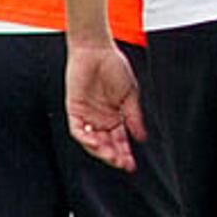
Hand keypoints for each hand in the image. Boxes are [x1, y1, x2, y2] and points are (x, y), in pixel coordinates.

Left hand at [66, 41, 145, 170]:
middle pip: (106, 144)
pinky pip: (78, 131)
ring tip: (112, 157)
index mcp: (115, 116)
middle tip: (124, 164)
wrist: (97, 52)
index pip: (120, 140)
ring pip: (92, 141)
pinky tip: (96, 143)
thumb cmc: (115, 68)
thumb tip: (141, 136)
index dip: (126, 153)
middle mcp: (100, 119)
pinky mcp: (75, 111)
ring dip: (101, 151)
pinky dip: (86, 139)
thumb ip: (134, 116)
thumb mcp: (130, 95)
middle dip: (115, 156)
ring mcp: (87, 116)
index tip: (132, 165)